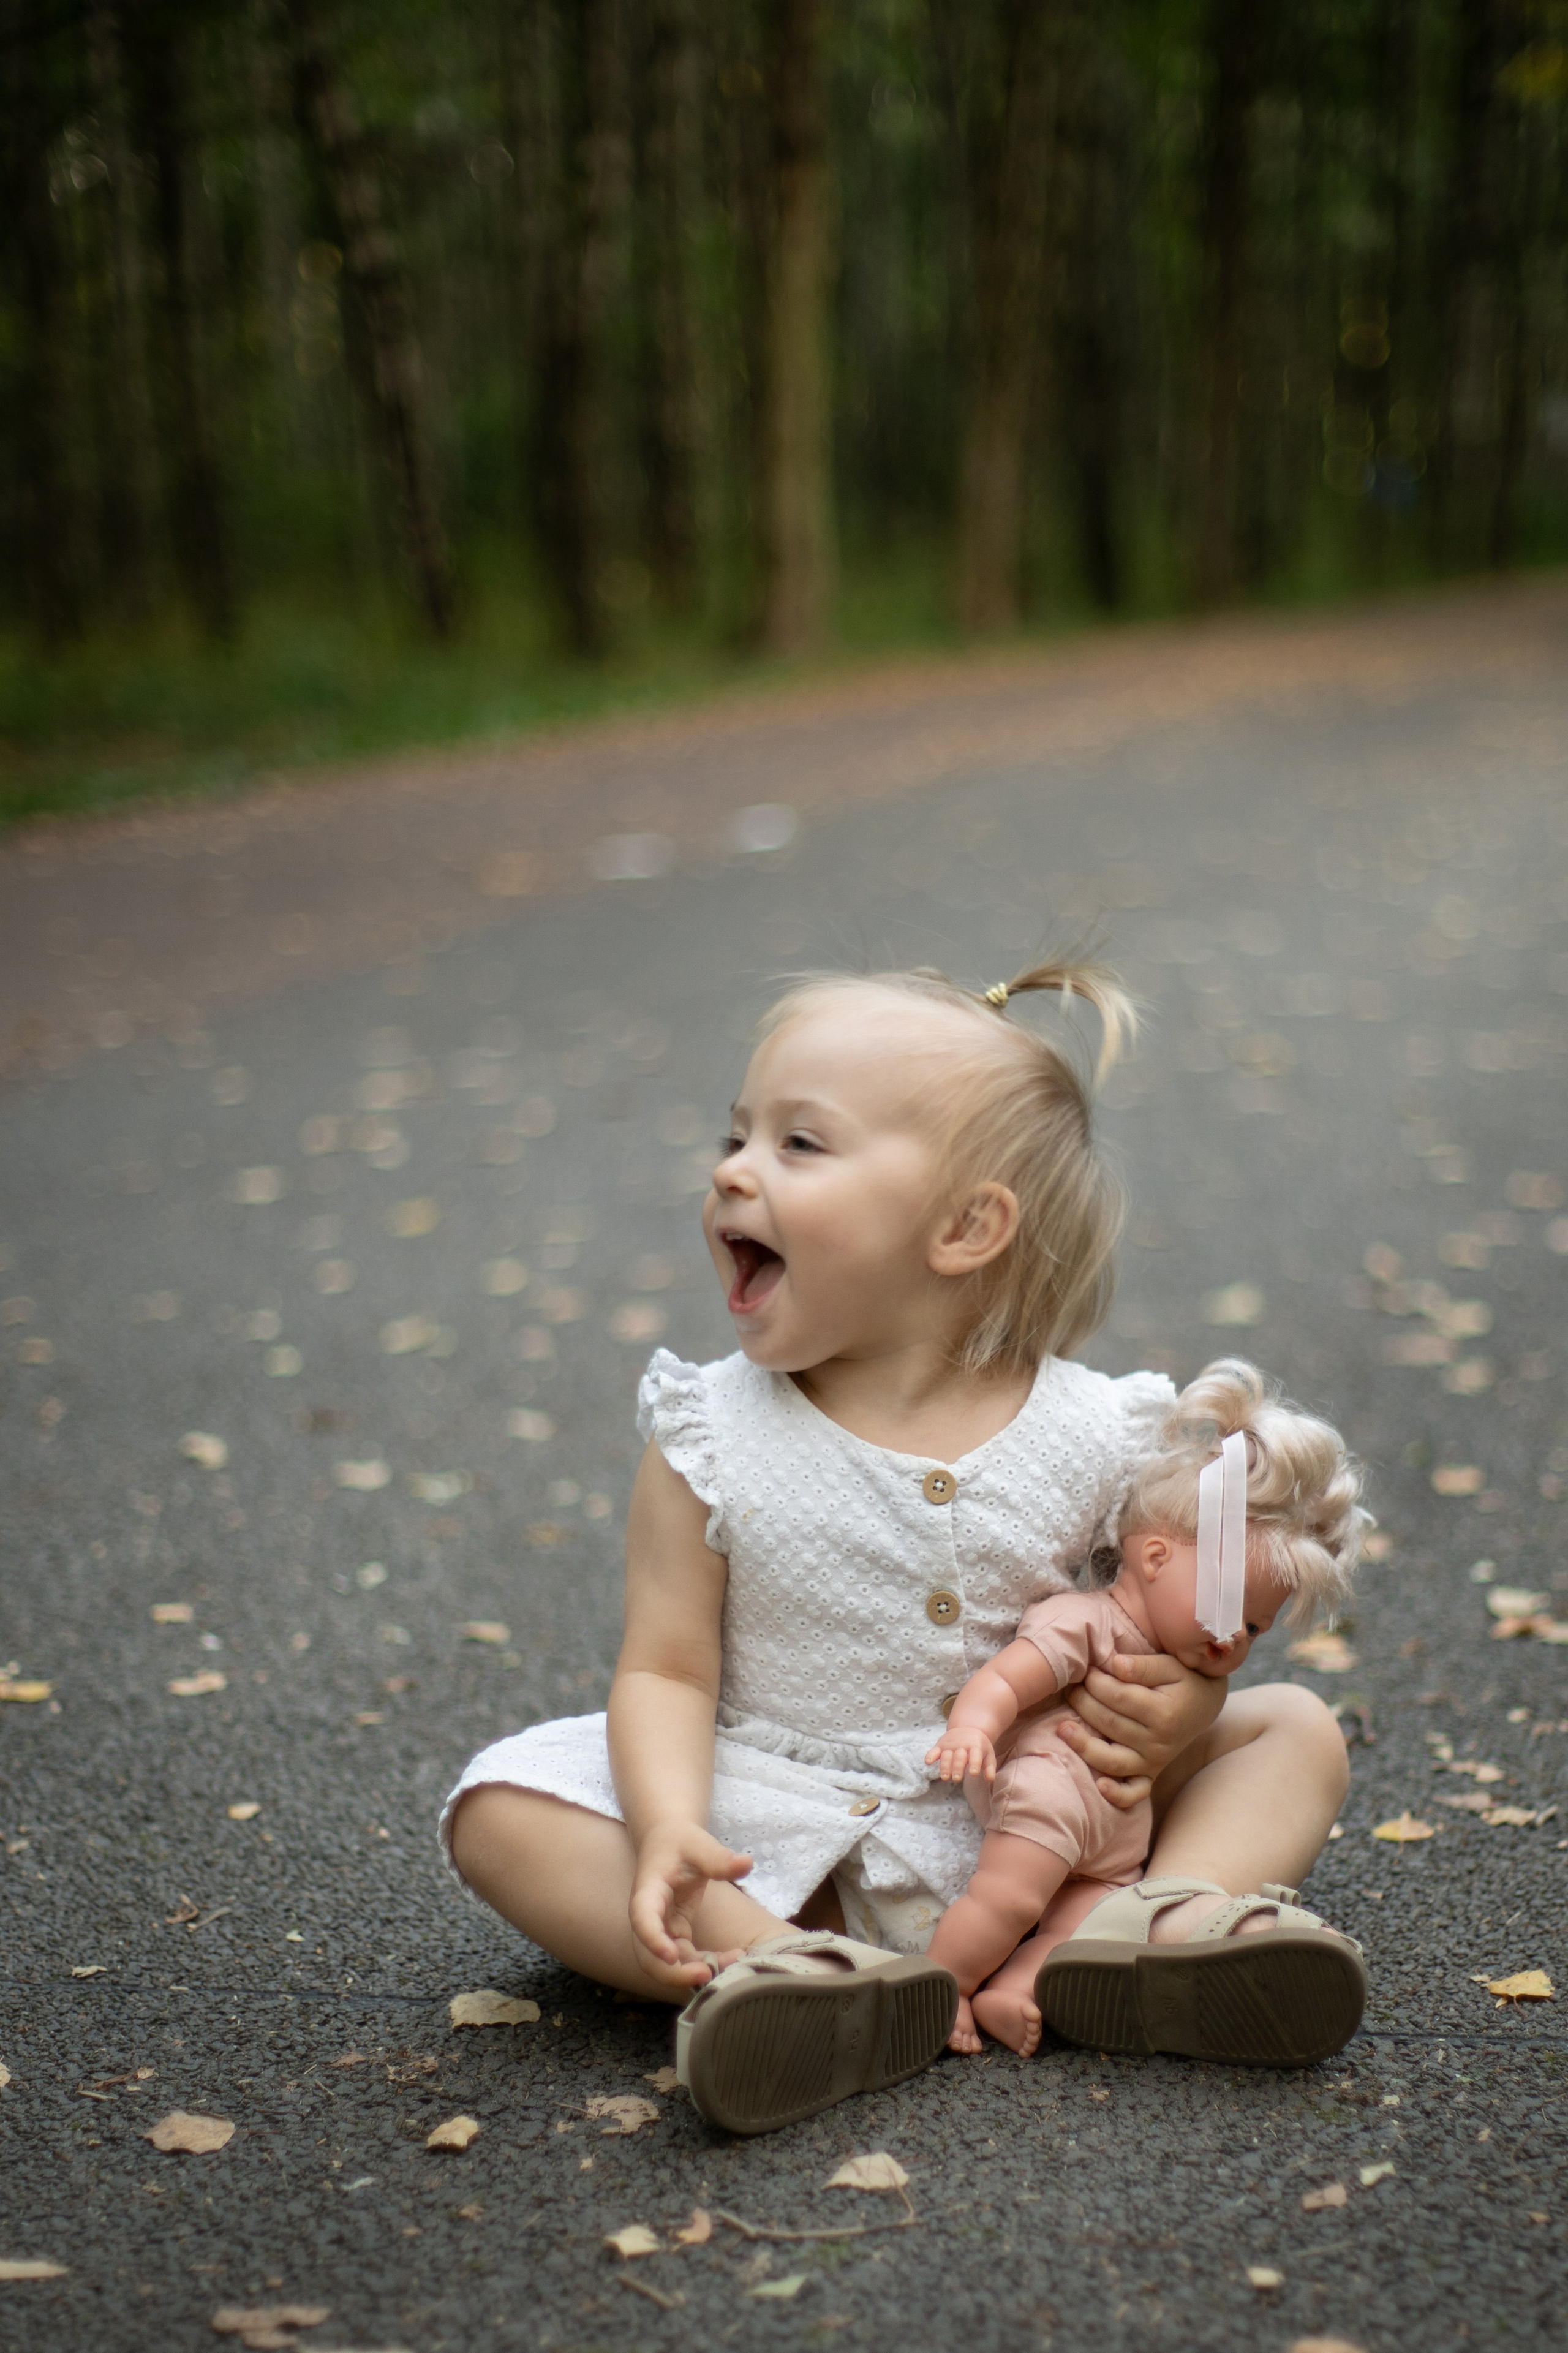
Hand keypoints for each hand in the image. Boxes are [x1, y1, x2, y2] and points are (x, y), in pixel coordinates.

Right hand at [628, 1822, 753, 1986]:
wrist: (671, 1842)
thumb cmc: (682, 1842)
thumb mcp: (700, 1845)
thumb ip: (719, 1858)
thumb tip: (747, 1864)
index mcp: (648, 1891)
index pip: (642, 1919)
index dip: (653, 1940)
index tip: (672, 1955)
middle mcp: (648, 1917)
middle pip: (648, 1956)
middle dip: (674, 1972)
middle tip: (706, 1974)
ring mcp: (661, 1929)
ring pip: (667, 1964)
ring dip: (694, 1972)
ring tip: (732, 1963)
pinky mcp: (675, 1934)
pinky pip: (685, 1958)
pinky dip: (705, 1963)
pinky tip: (731, 1958)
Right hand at [925, 1726, 997, 1782]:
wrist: (968, 1727)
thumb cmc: (979, 1747)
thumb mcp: (988, 1754)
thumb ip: (989, 1768)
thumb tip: (990, 1780)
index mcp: (976, 1746)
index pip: (975, 1755)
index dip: (974, 1764)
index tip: (974, 1773)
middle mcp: (962, 1745)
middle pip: (959, 1757)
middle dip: (957, 1768)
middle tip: (957, 1779)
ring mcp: (950, 1745)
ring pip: (946, 1756)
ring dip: (945, 1766)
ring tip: (945, 1777)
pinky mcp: (940, 1746)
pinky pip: (934, 1750)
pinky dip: (930, 1755)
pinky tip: (928, 1762)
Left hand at [1057, 1652, 1225, 1808]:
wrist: (1204, 1706)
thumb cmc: (1182, 1680)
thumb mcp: (1169, 1666)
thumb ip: (1142, 1666)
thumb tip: (1114, 1665)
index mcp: (1163, 1713)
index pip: (1119, 1697)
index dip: (1097, 1682)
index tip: (1087, 1670)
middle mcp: (1158, 1742)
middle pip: (1110, 1725)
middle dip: (1084, 1704)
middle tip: (1071, 1688)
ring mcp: (1154, 1762)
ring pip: (1112, 1760)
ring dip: (1084, 1746)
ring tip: (1063, 1729)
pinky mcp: (1150, 1775)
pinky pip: (1134, 1792)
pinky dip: (1117, 1795)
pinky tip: (1099, 1786)